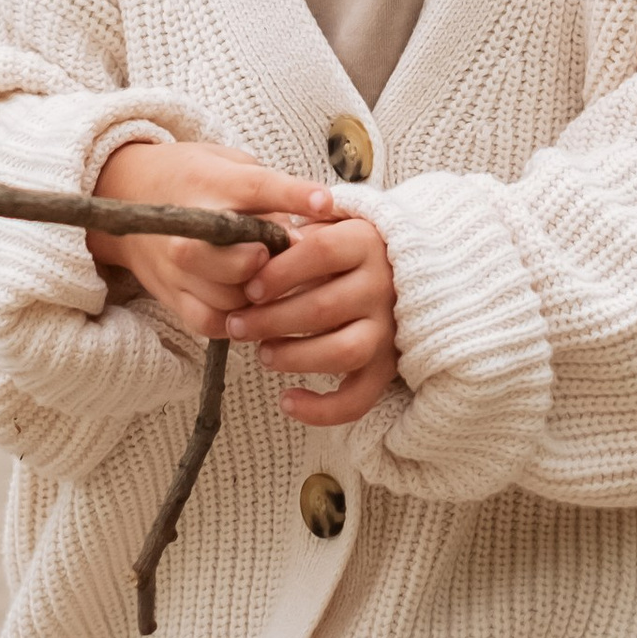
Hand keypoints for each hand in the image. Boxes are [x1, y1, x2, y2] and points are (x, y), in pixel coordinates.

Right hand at [87, 137, 336, 348]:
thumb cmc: (196, 176)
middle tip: (281, 257)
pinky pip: (212, 321)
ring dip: (260, 295)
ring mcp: (175, 266)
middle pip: (233, 257)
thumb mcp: (231, 163)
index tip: (324, 203)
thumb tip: (309, 225)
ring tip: (274, 283)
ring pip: (229, 296)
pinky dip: (240, 321)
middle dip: (266, 262)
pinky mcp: (172, 295)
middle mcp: (187, 226)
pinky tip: (253, 305)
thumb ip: (268, 191)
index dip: (292, 196)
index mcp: (209, 183)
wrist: (130, 192)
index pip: (256, 189)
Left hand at [227, 201, 398, 425]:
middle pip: (324, 307)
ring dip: (294, 358)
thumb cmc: (342, 249)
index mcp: (365, 242)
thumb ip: (293, 238)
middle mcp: (382, 286)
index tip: (249, 289)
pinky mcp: (387, 367)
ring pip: (343, 352)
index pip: (321, 252)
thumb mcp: (324, 227)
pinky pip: (359, 398)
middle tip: (237, 326)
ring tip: (262, 355)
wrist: (399, 272)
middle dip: (271, 321)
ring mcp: (388, 329)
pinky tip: (286, 401)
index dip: (280, 272)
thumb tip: (251, 258)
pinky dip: (321, 410)